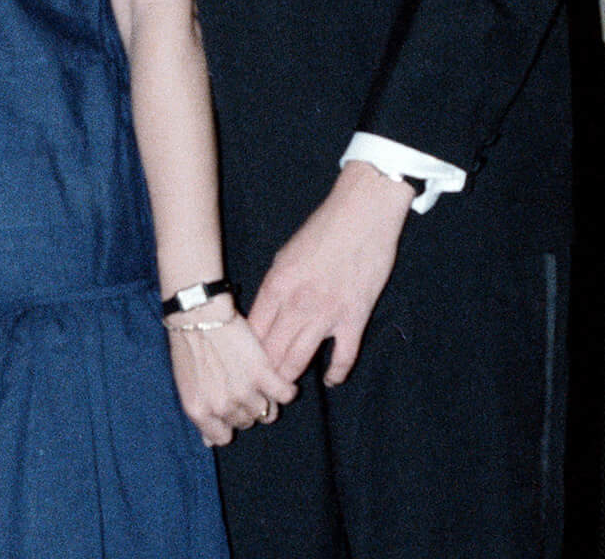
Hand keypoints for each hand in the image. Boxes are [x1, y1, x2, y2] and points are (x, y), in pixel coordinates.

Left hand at [166, 298, 297, 446]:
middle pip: (246, 421)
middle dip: (246, 407)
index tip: (231, 407)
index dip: (229, 422)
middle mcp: (222, 407)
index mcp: (200, 411)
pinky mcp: (262, 373)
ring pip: (266, 411)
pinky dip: (286, 389)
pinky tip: (280, 380)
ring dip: (267, 398)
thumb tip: (209, 442)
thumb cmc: (188, 344)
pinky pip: (285, 394)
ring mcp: (243, 391)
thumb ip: (202, 413)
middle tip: (245, 385)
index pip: (224, 437)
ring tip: (263, 382)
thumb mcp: (186, 385)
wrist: (198, 313)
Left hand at [247, 161, 413, 385]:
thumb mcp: (286, 253)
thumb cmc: (323, 227)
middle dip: (261, 375)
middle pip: (270, 354)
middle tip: (258, 389)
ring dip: (289, 380)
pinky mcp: (354, 317)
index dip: (243, 355)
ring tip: (284, 392)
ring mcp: (326, 313)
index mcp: (277, 284)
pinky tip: (329, 379)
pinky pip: (342, 358)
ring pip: (298, 362)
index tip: (240, 368)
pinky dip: (335, 374)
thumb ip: (275, 288)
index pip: (251, 333)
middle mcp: (297, 303)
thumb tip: (265, 315)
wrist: (364, 212)